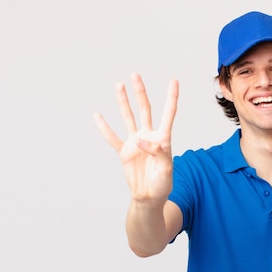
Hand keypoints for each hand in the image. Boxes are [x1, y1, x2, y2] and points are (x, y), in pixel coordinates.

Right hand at [94, 73, 178, 202]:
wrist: (149, 197)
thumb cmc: (162, 184)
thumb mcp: (166, 169)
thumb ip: (158, 153)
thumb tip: (140, 140)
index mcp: (163, 139)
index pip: (168, 114)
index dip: (171, 97)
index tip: (173, 80)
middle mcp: (149, 136)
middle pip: (145, 109)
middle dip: (140, 92)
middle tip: (135, 75)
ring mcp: (135, 142)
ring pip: (128, 117)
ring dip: (123, 102)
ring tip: (118, 85)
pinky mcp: (124, 152)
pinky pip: (112, 137)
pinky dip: (105, 128)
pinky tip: (97, 116)